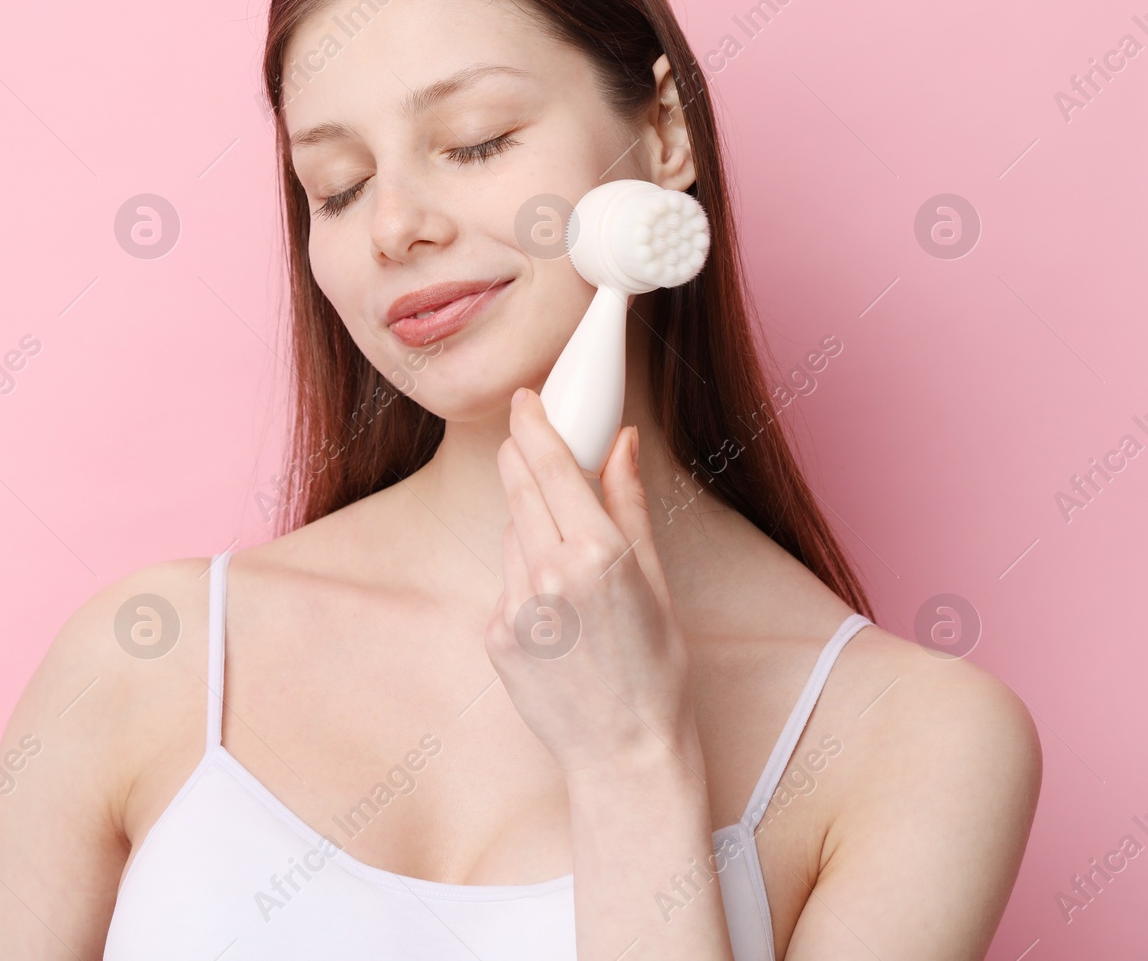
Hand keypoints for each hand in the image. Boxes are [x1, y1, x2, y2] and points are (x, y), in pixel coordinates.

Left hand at [484, 387, 696, 779]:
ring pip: (512, 539)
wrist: (624, 752)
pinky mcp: (493, 635)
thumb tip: (620, 442)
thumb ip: (628, 504)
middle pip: (518, 489)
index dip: (533, 425)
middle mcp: (549, 574)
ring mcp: (515, 606)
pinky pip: (505, 585)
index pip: (552, 467)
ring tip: (571, 571)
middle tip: (522, 436)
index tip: (523, 399)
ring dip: (530, 532)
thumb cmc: (656, 670)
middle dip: (518, 457)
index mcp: (598, 554)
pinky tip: (557, 617)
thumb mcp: (657, 580)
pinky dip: (524, 583)